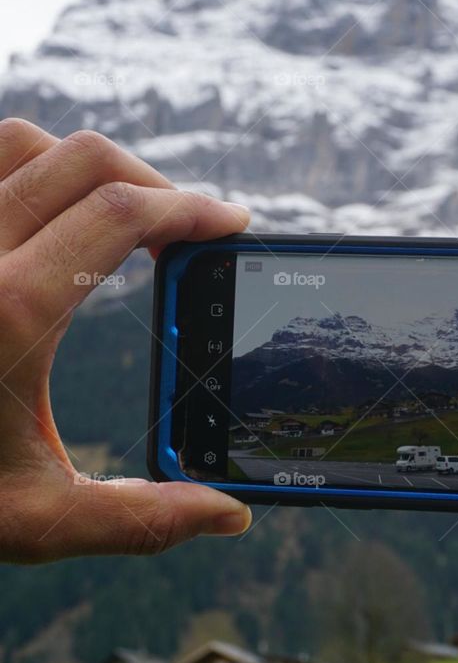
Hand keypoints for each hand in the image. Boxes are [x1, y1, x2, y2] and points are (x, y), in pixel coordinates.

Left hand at [0, 119, 252, 562]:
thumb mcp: (35, 520)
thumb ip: (139, 519)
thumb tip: (230, 516)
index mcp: (8, 311)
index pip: (120, 213)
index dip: (190, 207)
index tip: (229, 222)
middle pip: (85, 160)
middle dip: (153, 182)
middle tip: (186, 225)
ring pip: (24, 143)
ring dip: (86, 166)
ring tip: (121, 212)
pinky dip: (29, 166)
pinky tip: (51, 215)